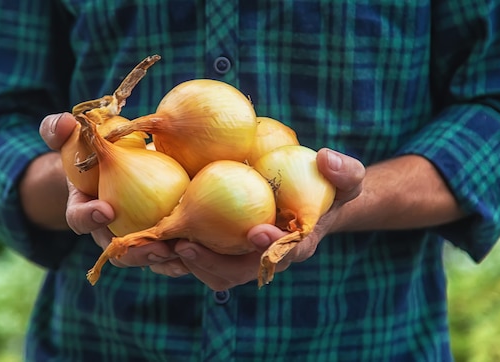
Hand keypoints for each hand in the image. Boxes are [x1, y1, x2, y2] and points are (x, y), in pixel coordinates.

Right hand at [39, 112, 189, 275]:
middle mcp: (109, 231)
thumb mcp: (74, 136)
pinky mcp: (161, 234)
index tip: (105, 209)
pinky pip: (172, 250)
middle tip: (153, 246)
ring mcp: (136, 235)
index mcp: (84, 209)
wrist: (121, 159)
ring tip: (179, 250)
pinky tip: (200, 245)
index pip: (79, 219)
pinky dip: (185, 253)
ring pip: (147, 256)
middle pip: (118, 252)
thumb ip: (60, 130)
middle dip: (135, 253)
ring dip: (163, 258)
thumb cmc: (94, 148)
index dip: (88, 218)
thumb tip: (66, 123)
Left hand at [173, 148, 364, 290]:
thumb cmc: (327, 189)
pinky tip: (152, 236)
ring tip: (159, 247)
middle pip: (236, 273)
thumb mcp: (347, 179)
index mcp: (295, 245)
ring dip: (183, 264)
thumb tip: (327, 158)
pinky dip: (174, 252)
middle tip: (186, 247)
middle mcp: (264, 258)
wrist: (309, 198)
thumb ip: (345, 172)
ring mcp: (240, 255)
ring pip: (210, 272)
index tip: (256, 232)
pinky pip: (196, 258)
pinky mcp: (221, 246)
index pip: (282, 254)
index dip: (270, 249)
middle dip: (211, 264)